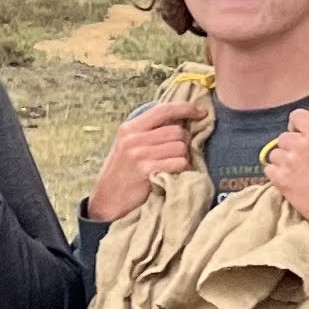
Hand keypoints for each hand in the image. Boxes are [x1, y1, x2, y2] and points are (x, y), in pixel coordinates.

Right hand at [87, 104, 199, 223]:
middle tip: (180, 152)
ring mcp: (139, 154)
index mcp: (130, 128)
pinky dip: (181, 168)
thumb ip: (148, 131)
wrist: (106, 199)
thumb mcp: (128, 145)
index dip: (186, 108)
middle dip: (185, 141)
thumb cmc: (122, 172)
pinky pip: (179, 163)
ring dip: (184, 156)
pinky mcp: (146, 170)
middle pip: (177, 130)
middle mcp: (133, 138)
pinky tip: (173, 173)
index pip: (164, 110)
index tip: (201, 111)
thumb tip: (180, 120)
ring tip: (174, 164)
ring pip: (180, 147)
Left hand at [264, 105, 308, 236]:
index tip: (303, 132)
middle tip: (301, 155)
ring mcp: (289, 163)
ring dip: (282, 159)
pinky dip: (275, 172)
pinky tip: (287, 178)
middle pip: (284, 136)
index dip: (298, 123)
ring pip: (274, 153)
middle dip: (291, 144)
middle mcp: (301, 145)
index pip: (297, 116)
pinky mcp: (281, 181)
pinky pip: (268, 169)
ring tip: (294, 168)